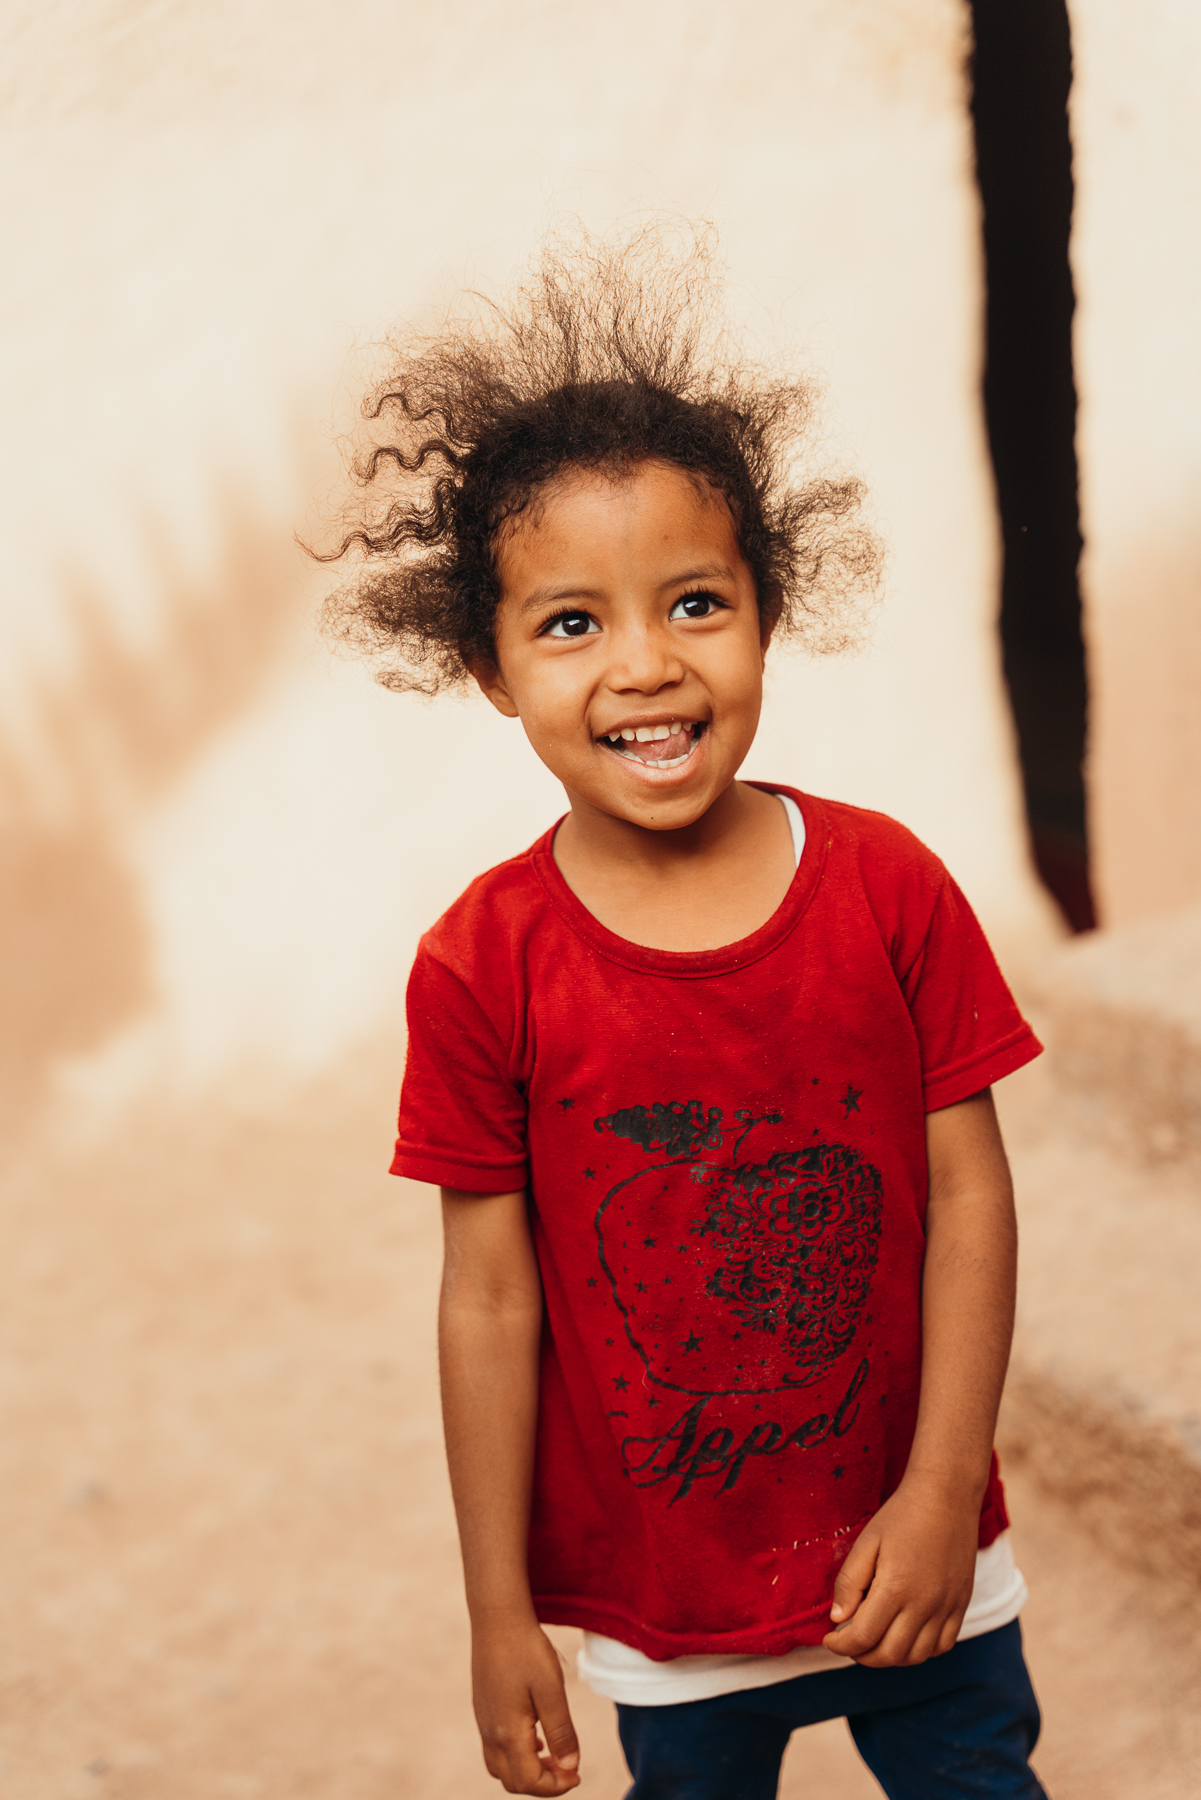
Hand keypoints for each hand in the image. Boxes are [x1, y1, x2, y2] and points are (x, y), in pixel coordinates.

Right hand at [471, 1614, 581, 1793]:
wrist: (497, 1617)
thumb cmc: (526, 1650)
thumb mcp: (552, 1690)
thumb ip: (561, 1732)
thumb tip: (571, 1767)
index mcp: (507, 1732)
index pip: (529, 1781)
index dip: (555, 1787)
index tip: (578, 1774)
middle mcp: (490, 1732)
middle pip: (513, 1781)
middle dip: (542, 1784)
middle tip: (568, 1767)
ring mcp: (483, 1721)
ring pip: (501, 1767)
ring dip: (527, 1770)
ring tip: (553, 1754)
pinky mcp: (482, 1708)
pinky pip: (495, 1748)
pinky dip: (516, 1754)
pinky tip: (535, 1735)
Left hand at [820, 1474, 978, 1666]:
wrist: (946, 1497)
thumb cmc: (901, 1516)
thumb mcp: (867, 1542)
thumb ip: (849, 1582)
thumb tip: (838, 1618)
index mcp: (896, 1589)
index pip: (863, 1637)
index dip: (841, 1645)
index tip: (829, 1639)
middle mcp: (924, 1605)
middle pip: (889, 1654)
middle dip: (862, 1655)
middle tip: (848, 1641)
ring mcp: (946, 1608)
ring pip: (916, 1656)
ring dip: (890, 1656)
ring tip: (874, 1640)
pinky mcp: (961, 1605)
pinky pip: (943, 1646)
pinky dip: (921, 1651)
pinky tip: (906, 1636)